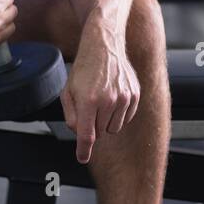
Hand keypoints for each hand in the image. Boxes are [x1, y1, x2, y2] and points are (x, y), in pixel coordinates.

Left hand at [60, 25, 139, 162]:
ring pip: (113, 128)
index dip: (84, 150)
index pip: (87, 134)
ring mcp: (124, 98)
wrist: (104, 46)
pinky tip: (112, 98)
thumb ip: (71, 116)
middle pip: (99, 132)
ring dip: (105, 121)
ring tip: (101, 100)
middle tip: (89, 106)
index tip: (82, 158)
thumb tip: (79, 134)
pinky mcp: (135, 95)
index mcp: (89, 100)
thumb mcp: (68, 91)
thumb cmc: (84, 69)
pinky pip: (126, 119)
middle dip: (92, 125)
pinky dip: (118, 115)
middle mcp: (108, 101)